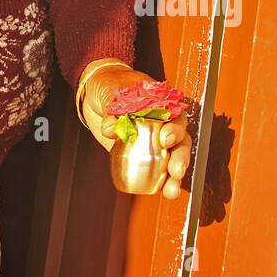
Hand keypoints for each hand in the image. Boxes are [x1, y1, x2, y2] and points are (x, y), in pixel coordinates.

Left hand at [82, 65, 191, 199]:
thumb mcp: (111, 91)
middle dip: (180, 158)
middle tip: (174, 170)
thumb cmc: (110, 84)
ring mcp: (153, 140)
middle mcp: (163, 123)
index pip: (175, 117)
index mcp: (162, 104)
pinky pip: (154, 168)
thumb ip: (113, 109)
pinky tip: (160, 192)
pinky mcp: (141, 153)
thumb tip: (111, 129)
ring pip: (172, 158)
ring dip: (174, 177)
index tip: (165, 139)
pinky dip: (159, 181)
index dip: (175, 129)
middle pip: (180, 142)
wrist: (96, 91)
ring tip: (171, 191)